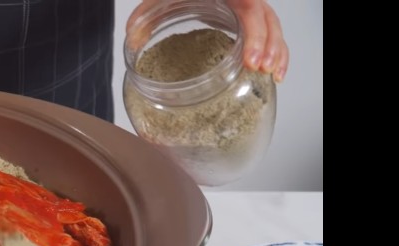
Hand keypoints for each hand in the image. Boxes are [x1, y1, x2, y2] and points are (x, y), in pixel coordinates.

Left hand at [127, 0, 288, 82]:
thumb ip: (146, 15)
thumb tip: (132, 38)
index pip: (250, 10)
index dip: (254, 36)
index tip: (249, 59)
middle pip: (267, 21)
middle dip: (268, 48)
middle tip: (259, 70)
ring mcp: (249, 8)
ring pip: (273, 27)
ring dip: (276, 52)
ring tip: (270, 75)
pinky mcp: (249, 20)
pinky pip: (270, 33)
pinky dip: (276, 51)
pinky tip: (274, 71)